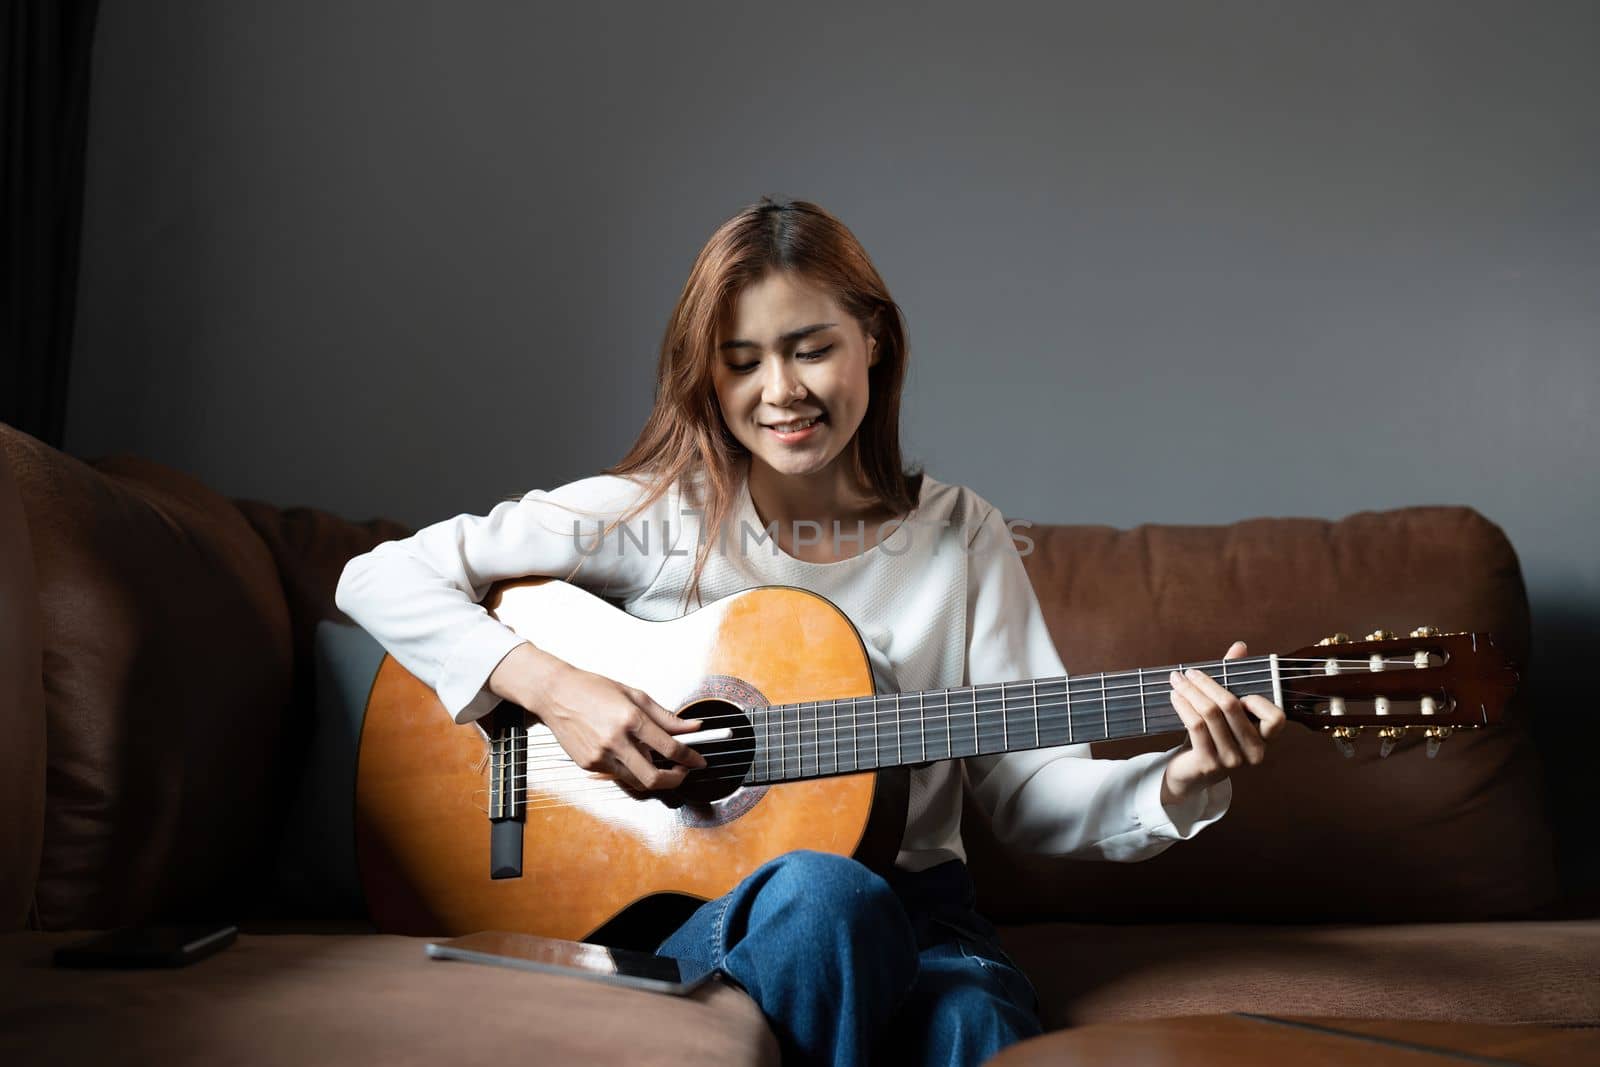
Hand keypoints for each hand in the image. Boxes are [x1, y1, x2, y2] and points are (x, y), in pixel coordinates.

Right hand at [489, 642, 707, 791]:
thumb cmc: (593, 689)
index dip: (690, 758)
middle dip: (675, 780)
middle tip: (683, 773)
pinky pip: (618, 774)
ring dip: (653, 777)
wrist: (555, 694)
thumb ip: (666, 716)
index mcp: (630, 719)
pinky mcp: (588, 765)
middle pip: (654, 778)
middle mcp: (615, 741)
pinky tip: (629, 753)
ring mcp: (600, 756)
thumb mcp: (635, 695)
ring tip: (658, 762)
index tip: (698, 761)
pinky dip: (630, 769)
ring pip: (636, 781)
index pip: (670, 748)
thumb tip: (693, 727)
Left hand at [1162, 641, 1287, 805]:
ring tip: (1177, 680)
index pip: (1276, 718)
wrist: (1192, 772)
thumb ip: (1235, 679)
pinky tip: (1174, 696)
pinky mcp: (1209, 764)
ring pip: (1209, 713)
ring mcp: (1232, 761)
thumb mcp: (1227, 709)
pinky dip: (1183, 706)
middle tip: (1189, 672)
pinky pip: (1195, 725)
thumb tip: (1240, 646)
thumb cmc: (1214, 735)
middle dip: (1207, 683)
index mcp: (1266, 739)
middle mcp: (1254, 752)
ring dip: (1190, 691)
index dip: (1256, 700)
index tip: (1233, 688)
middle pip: (1231, 706)